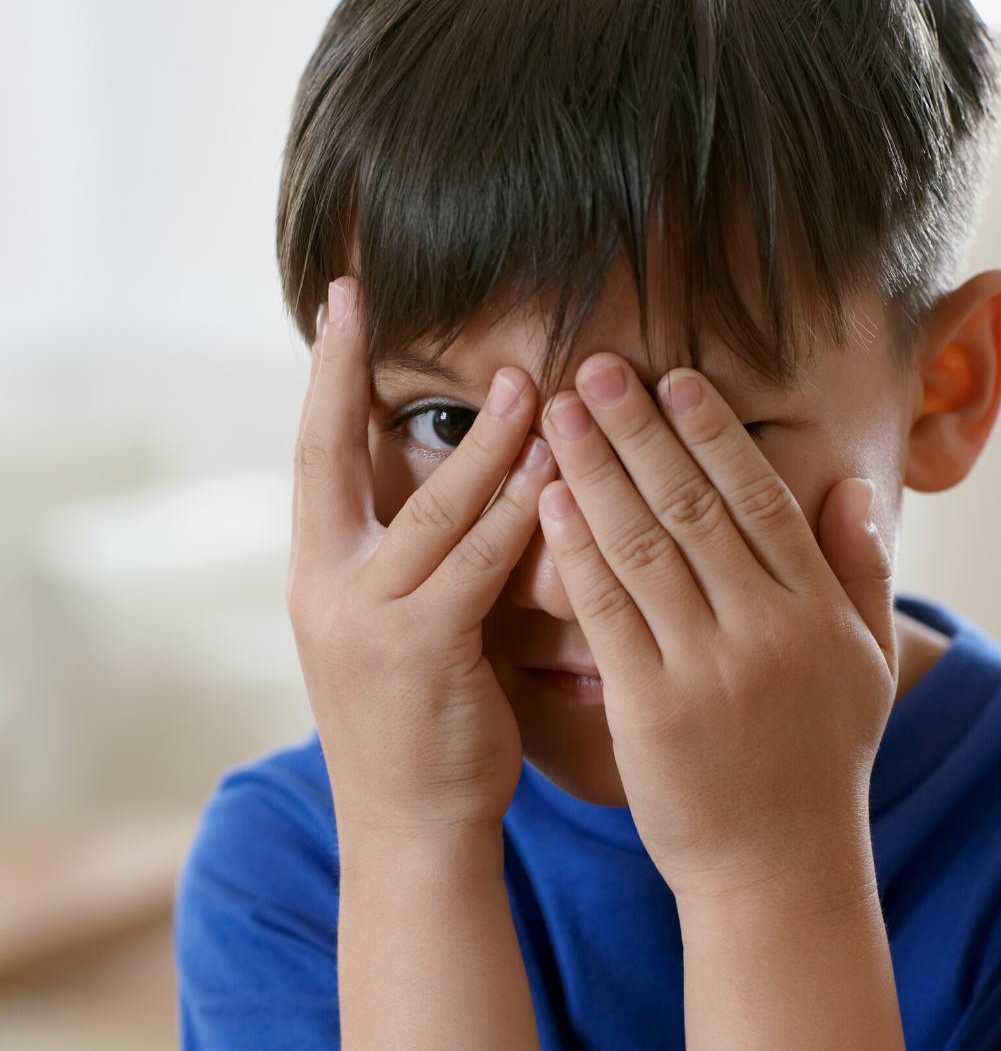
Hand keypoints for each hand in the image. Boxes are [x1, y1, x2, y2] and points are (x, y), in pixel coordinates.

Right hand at [287, 279, 555, 839]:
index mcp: (314, 572)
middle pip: (346, 457)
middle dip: (378, 378)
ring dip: (486, 445)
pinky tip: (556, 474)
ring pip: (432, 508)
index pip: (314, 451)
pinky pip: (478, 564)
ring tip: (529, 386)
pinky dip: (520, 514)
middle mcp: (322, 585)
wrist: (408, 828)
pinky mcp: (417, 651)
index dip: (326, 372)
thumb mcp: (385, 626)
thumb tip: (453, 476)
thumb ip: (404, 553)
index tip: (343, 302)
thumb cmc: (414, 721)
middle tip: (428, 316)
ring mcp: (363, 619)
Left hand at [538, 353, 897, 901]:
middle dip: (638, 429)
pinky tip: (549, 498)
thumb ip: (862, 574)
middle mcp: (764, 627)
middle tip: (595, 367)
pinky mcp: (649, 707)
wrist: (778, 868)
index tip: (674, 379)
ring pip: (644, 544)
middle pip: (693, 505)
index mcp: (815, 609)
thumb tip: (852, 490)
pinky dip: (578, 548)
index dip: (712, 433)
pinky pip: (608, 609)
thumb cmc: (820, 762)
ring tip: (561, 413)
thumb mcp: (865, 665)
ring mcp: (705, 667)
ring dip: (596, 470)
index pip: (759, 497)